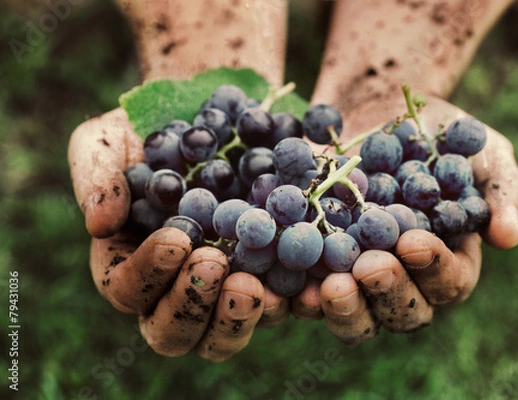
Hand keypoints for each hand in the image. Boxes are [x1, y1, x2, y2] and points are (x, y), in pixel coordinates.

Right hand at [67, 0, 290, 360]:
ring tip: (254, 285)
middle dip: (191, 305)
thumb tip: (99, 224)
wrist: (217, 116)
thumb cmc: (154, 129)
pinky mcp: (269, 278)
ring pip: (223, 335)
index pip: (127, 289)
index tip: (177, 239)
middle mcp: (176, 287)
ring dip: (237, 318)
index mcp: (132, 264)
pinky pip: (279, 308)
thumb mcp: (111, 137)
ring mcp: (224, 288)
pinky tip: (306, 286)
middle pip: (174, 332)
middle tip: (214, 264)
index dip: (148, 273)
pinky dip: (291, 305)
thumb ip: (95, 174)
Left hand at [307, 95, 517, 342]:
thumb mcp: (481, 151)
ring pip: (354, 312)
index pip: (449, 282)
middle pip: (401, 311)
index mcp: (448, 260)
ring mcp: (357, 273)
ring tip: (328, 287)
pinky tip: (285, 282)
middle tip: (370, 267)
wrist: (378, 108)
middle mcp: (403, 278)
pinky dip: (294, 293)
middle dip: (387, 292)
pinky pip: (305, 288)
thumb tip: (508, 237)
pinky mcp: (316, 260)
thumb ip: (501, 190)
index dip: (434, 268)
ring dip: (342, 307)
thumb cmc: (438, 133)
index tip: (414, 241)